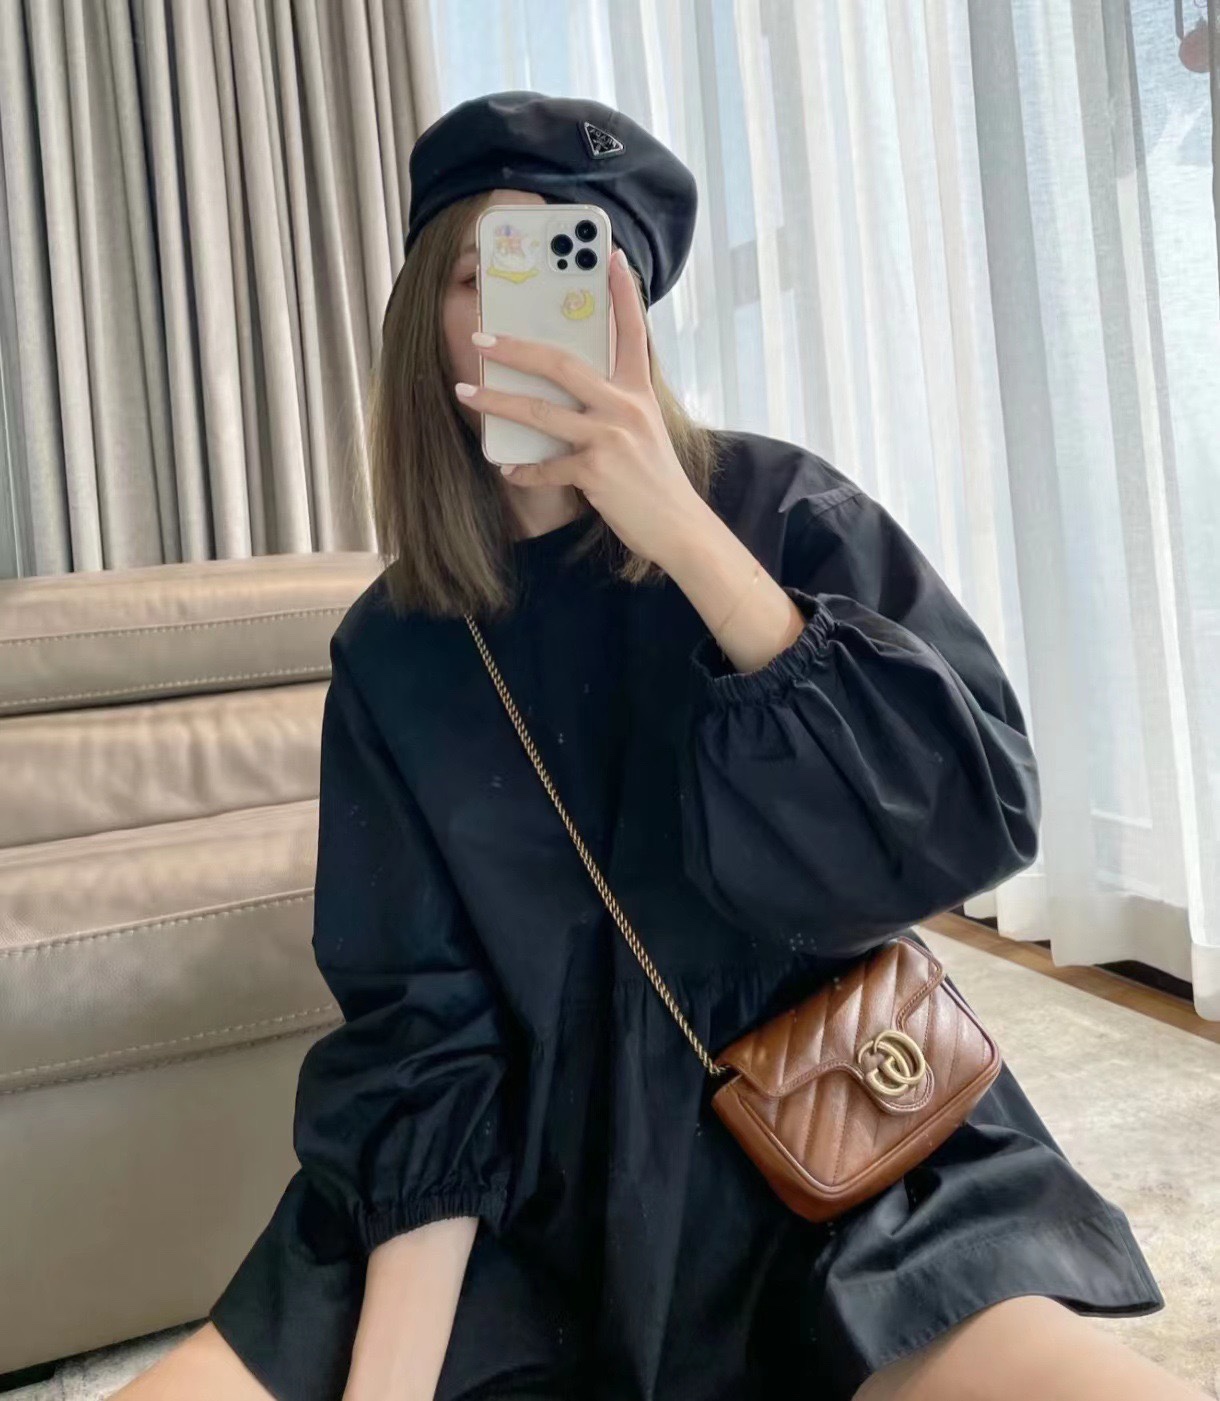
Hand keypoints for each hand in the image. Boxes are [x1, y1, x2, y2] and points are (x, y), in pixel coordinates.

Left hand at [454, 248, 707, 567]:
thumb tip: (567, 390)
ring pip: (541, 412)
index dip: (622, 293)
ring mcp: (610, 437)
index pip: (632, 331)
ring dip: (497, 403)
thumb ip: (614, 405)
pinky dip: (524, 469)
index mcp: (639, 391)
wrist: (679, 527)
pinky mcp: (597, 470)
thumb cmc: (655, 480)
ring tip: (466, 393)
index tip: (610, 256)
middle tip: (481, 339)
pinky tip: (508, 469)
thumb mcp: (644, 431)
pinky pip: (547, 466)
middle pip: (562, 363)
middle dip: (515, 349)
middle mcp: (626, 406)